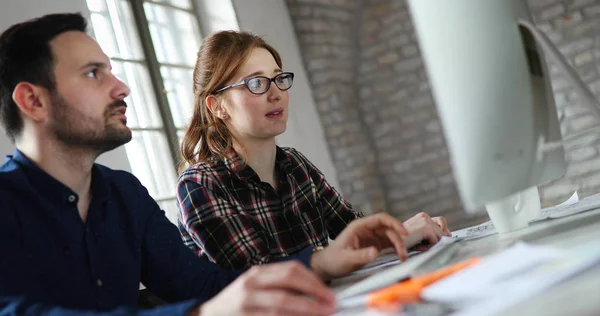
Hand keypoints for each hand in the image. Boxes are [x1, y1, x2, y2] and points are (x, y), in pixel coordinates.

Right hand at [193, 261, 334, 315]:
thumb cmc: (239, 303)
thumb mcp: (257, 287)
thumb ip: (280, 286)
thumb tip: (316, 293)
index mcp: (258, 273)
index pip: (292, 269)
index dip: (314, 280)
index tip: (329, 293)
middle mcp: (251, 284)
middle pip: (289, 281)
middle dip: (314, 292)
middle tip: (331, 304)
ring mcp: (246, 302)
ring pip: (282, 304)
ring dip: (307, 309)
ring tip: (323, 314)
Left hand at [310, 213, 408, 279]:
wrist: (327, 266)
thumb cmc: (333, 260)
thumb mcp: (346, 258)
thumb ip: (361, 255)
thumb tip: (375, 252)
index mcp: (359, 226)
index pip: (380, 219)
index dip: (394, 223)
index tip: (404, 232)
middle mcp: (366, 229)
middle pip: (388, 229)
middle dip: (398, 239)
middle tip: (403, 253)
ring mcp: (371, 237)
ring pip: (390, 236)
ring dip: (398, 245)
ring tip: (403, 257)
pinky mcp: (373, 245)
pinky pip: (388, 244)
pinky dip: (395, 248)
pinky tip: (399, 255)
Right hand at [402, 212, 451, 249]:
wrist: (391, 242)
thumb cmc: (404, 241)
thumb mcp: (420, 236)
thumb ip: (433, 234)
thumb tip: (449, 235)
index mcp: (422, 216)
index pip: (441, 221)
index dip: (443, 231)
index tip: (439, 239)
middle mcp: (424, 216)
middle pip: (442, 230)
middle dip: (436, 240)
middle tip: (422, 244)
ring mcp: (425, 221)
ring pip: (440, 237)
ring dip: (431, 244)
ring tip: (419, 246)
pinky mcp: (426, 228)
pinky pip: (435, 241)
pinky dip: (428, 247)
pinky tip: (418, 246)